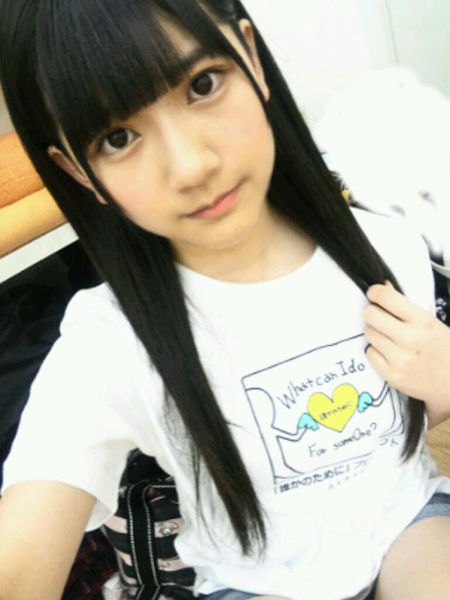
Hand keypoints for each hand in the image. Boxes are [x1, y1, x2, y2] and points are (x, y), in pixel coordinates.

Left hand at [363, 282, 449, 422]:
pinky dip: (376, 351)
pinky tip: (389, 354)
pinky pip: (369, 353)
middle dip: (372, 313)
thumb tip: (383, 286)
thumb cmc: (442, 349)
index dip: (375, 292)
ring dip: (375, 333)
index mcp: (423, 321)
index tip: (373, 294)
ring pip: (368, 333)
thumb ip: (406, 307)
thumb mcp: (430, 323)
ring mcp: (400, 359)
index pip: (386, 297)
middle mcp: (410, 339)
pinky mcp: (392, 375)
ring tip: (389, 338)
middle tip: (378, 317)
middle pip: (370, 315)